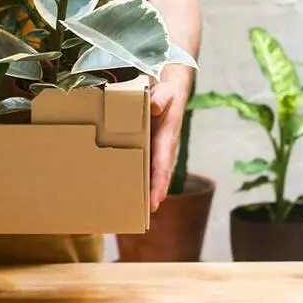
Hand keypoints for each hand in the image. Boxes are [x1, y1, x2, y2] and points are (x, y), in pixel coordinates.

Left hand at [148, 75, 189, 210]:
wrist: (171, 90)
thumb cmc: (166, 93)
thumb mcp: (164, 92)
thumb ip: (159, 99)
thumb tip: (153, 107)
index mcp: (167, 137)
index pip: (162, 164)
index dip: (159, 183)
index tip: (155, 200)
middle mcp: (164, 148)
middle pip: (159, 175)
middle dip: (155, 194)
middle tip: (147, 212)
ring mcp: (159, 149)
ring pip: (154, 173)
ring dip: (149, 190)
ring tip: (138, 208)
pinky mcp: (152, 147)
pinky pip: (148, 164)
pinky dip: (143, 177)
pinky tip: (131, 187)